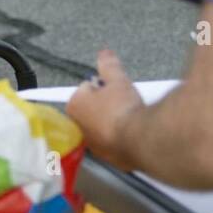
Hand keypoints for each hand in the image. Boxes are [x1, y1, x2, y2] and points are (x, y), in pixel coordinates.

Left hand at [66, 48, 144, 167]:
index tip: (112, 88)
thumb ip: (109, 65)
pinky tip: (133, 132)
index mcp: (74, 107)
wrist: (138, 139)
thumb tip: (104, 53)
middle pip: (92, 111)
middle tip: (121, 101)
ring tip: (129, 116)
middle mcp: (79, 129)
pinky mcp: (109, 159)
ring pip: (102, 128)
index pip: (85, 90)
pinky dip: (121, 138)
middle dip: (104, 106)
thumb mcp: (117, 79)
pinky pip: (114, 143)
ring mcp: (94, 147)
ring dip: (112, 123)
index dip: (101, 87)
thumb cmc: (122, 107)